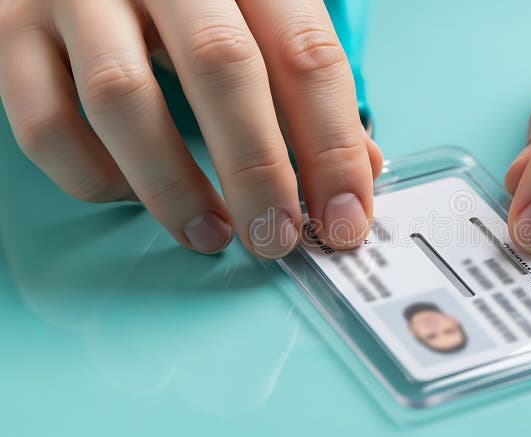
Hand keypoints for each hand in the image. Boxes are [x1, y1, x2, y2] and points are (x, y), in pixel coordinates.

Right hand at [0, 0, 381, 257]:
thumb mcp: (256, 14)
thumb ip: (302, 81)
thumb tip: (358, 168)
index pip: (306, 54)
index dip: (333, 145)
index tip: (344, 218)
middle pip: (222, 68)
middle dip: (258, 170)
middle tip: (276, 238)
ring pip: (122, 98)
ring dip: (173, 187)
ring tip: (211, 234)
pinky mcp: (11, 32)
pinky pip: (44, 121)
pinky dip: (92, 176)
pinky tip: (129, 193)